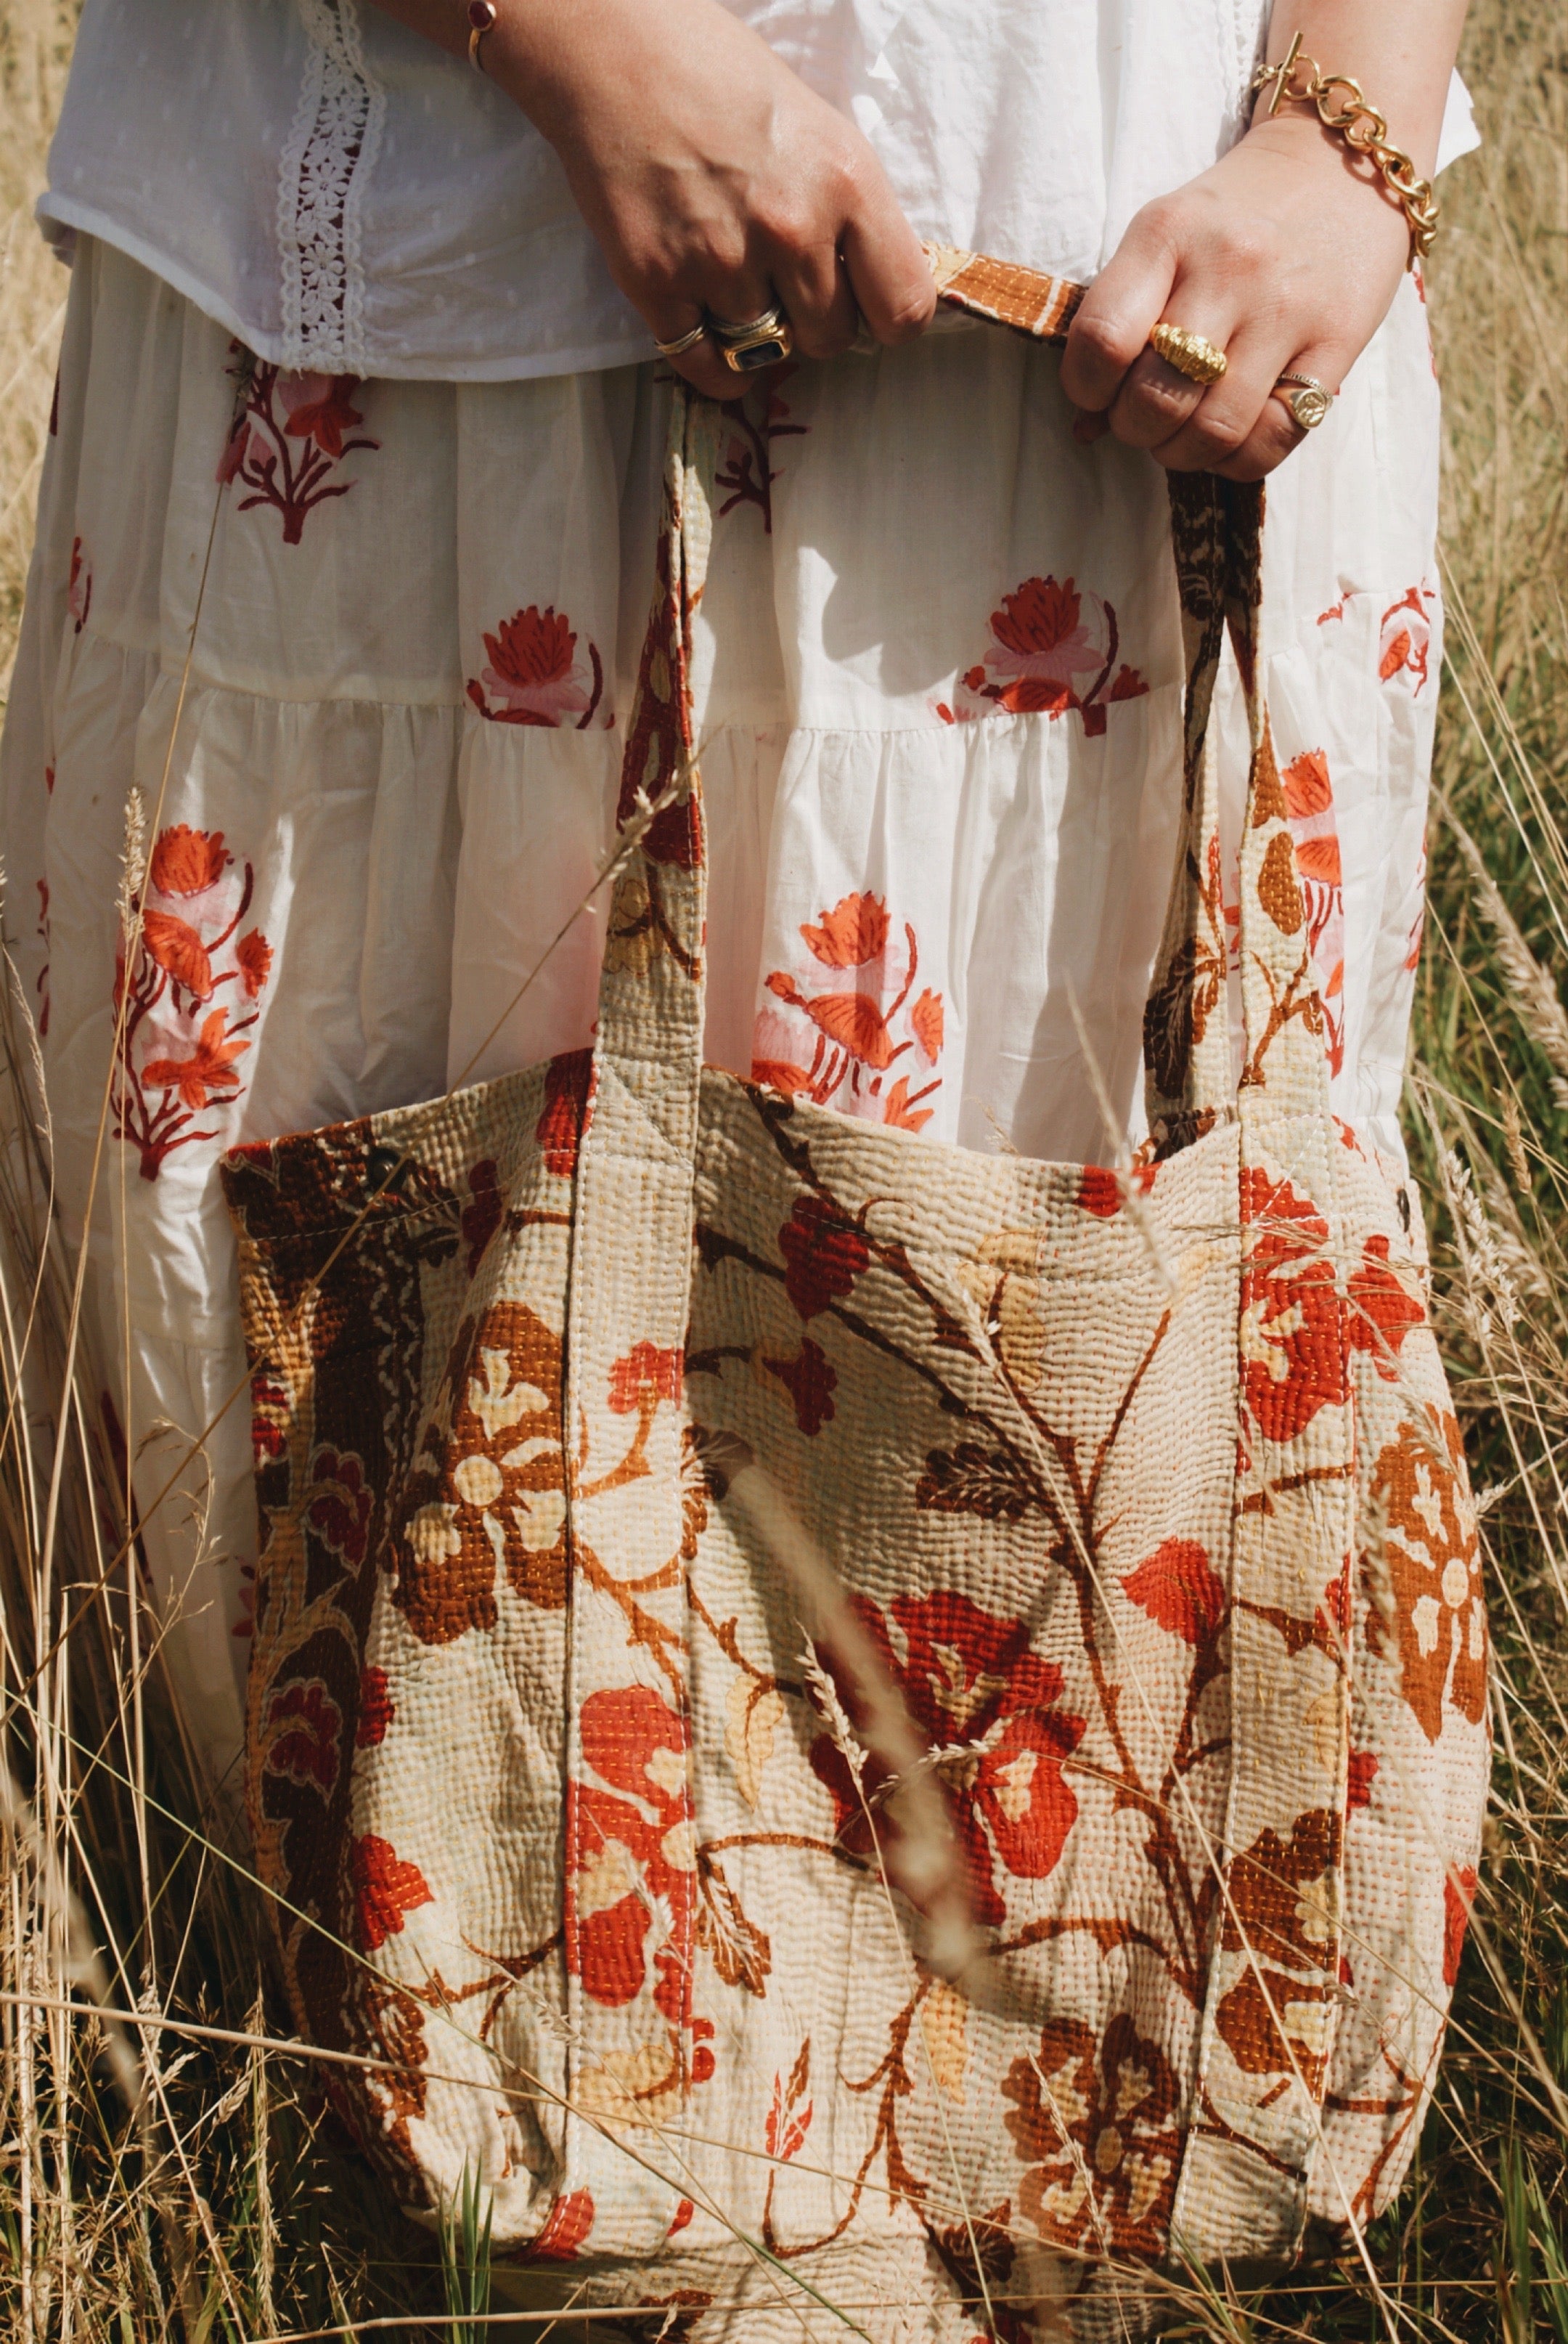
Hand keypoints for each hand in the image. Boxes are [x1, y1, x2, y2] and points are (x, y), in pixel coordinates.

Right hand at [484, 0, 935, 397]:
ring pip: (766, 350)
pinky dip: (716, 365)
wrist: (616, 52)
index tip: (864, 308)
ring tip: (732, 269)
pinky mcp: (658, 282)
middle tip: (784, 279)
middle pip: (830, 340)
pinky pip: (709, 370)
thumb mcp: (818, 128)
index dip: (884, 319)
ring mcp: (721, 260)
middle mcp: (791, 227)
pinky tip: (712, 330)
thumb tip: (871, 285)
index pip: (902, 309)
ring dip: (754, 327)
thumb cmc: (720, 77)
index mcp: (846, 181)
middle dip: (812, 320)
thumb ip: (850, 209)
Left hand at [1059, 111, 1414, 478]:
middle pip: (1156, 398)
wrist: (1338, 160)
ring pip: (1214, 430)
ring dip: (1183, 452)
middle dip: (1135, 429)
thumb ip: (1121, 320)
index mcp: (1168, 232)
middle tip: (1144, 417)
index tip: (1097, 391)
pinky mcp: (1338, 342)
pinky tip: (1228, 439)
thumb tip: (1087, 426)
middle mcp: (1229, 268)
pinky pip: (1274, 438)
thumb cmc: (1231, 215)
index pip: (1103, 340)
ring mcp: (1287, 308)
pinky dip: (1237, 459)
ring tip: (1183, 433)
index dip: (1086, 388)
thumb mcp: (1165, 239)